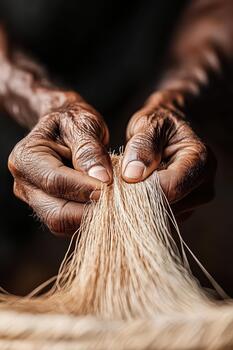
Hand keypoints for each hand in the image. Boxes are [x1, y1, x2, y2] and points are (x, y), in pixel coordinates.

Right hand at [8, 100, 111, 235]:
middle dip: (88, 210)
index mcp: (26, 158)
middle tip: (116, 201)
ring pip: (62, 224)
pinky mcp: (49, 209)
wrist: (64, 125)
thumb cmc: (72, 120)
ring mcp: (35, 199)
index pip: (55, 181)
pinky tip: (105, 206)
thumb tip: (101, 179)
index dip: (85, 188)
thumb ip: (90, 150)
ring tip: (113, 203)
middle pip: (56, 212)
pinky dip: (88, 219)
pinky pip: (68, 224)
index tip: (111, 187)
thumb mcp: (82, 124)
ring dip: (90, 218)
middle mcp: (25, 184)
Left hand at [122, 102, 215, 218]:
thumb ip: (142, 145)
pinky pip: (161, 217)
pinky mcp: (184, 210)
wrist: (169, 130)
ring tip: (129, 186)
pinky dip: (145, 209)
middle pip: (169, 205)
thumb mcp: (150, 124)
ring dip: (141, 205)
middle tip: (119, 184)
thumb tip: (133, 175)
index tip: (120, 181)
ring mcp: (195, 201)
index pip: (172, 186)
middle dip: (140, 198)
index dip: (144, 187)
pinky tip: (135, 194)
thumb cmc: (160, 123)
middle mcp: (204, 185)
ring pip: (163, 215)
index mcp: (200, 160)